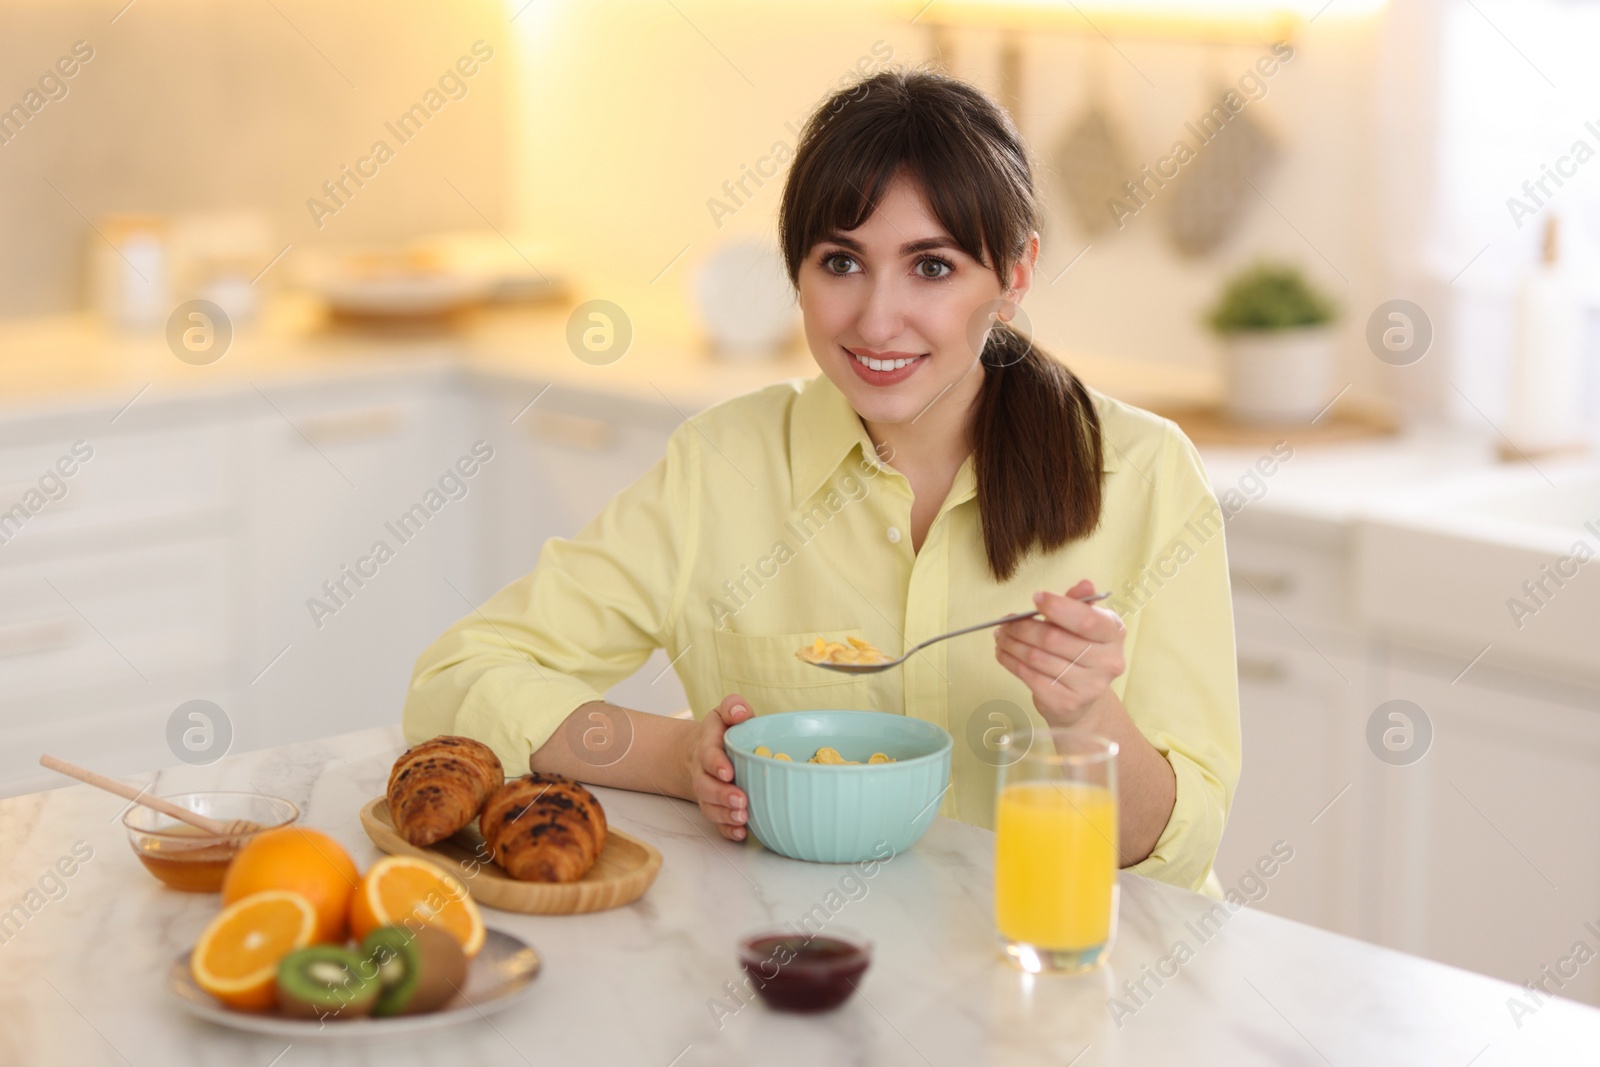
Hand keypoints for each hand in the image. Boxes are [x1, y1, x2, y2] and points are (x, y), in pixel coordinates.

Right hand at [680, 694, 752, 840]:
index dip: (716, 764)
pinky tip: (741, 833)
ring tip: (743, 817)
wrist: (698, 753)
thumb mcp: (724, 712)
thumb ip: (733, 706)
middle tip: (741, 800)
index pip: (709, 755)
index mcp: (707, 747)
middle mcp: (703, 773)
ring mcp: (707, 792)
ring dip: (725, 815)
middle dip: (722, 795)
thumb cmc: (720, 732)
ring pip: (710, 807)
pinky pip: (717, 822)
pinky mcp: (714, 807)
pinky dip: (727, 830)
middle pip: (706, 787)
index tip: (728, 772)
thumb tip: (740, 713)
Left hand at [994, 579, 1125, 727]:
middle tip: (1005, 621)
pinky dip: (1010, 662)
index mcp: (1114, 634)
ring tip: (1001, 635)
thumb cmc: (1080, 652)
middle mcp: (1108, 662)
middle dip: (1023, 627)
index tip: (1036, 598)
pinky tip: (1003, 653)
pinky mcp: (1067, 703)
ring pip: (1037, 658)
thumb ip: (1080, 603)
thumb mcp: (1084, 623)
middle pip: (1054, 639)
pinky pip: (1029, 677)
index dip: (1058, 607)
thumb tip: (1084, 584)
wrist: (1082, 698)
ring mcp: (1088, 686)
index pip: (1087, 620)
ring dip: (1012, 643)